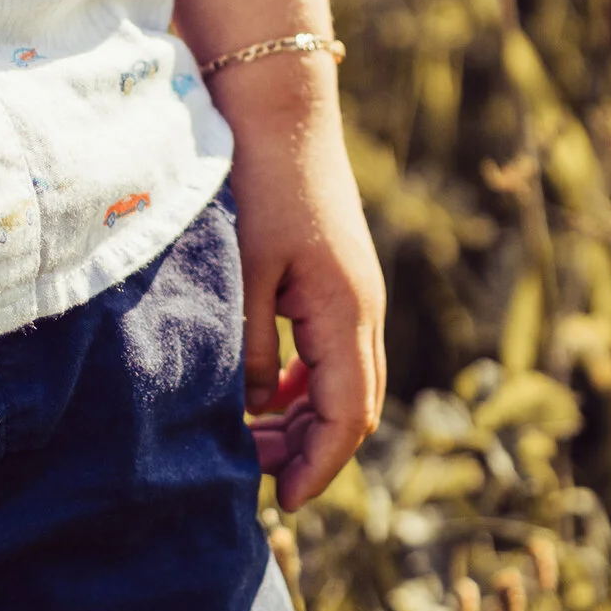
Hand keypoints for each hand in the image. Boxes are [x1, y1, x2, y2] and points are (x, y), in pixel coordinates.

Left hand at [226, 94, 386, 511]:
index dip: (319, 466)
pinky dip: (305, 383)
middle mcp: (363, 309)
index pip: (346, 417)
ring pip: (345, 381)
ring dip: (307, 418)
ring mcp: (355, 292)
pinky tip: (266, 392)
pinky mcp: (338, 278)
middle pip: (352, 407)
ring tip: (257, 443)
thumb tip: (255, 414)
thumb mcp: (247, 272)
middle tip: (258, 477)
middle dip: (311, 450)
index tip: (285, 502)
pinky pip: (333, 351)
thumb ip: (250, 350)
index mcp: (347, 313)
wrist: (280, 108)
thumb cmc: (259, 184)